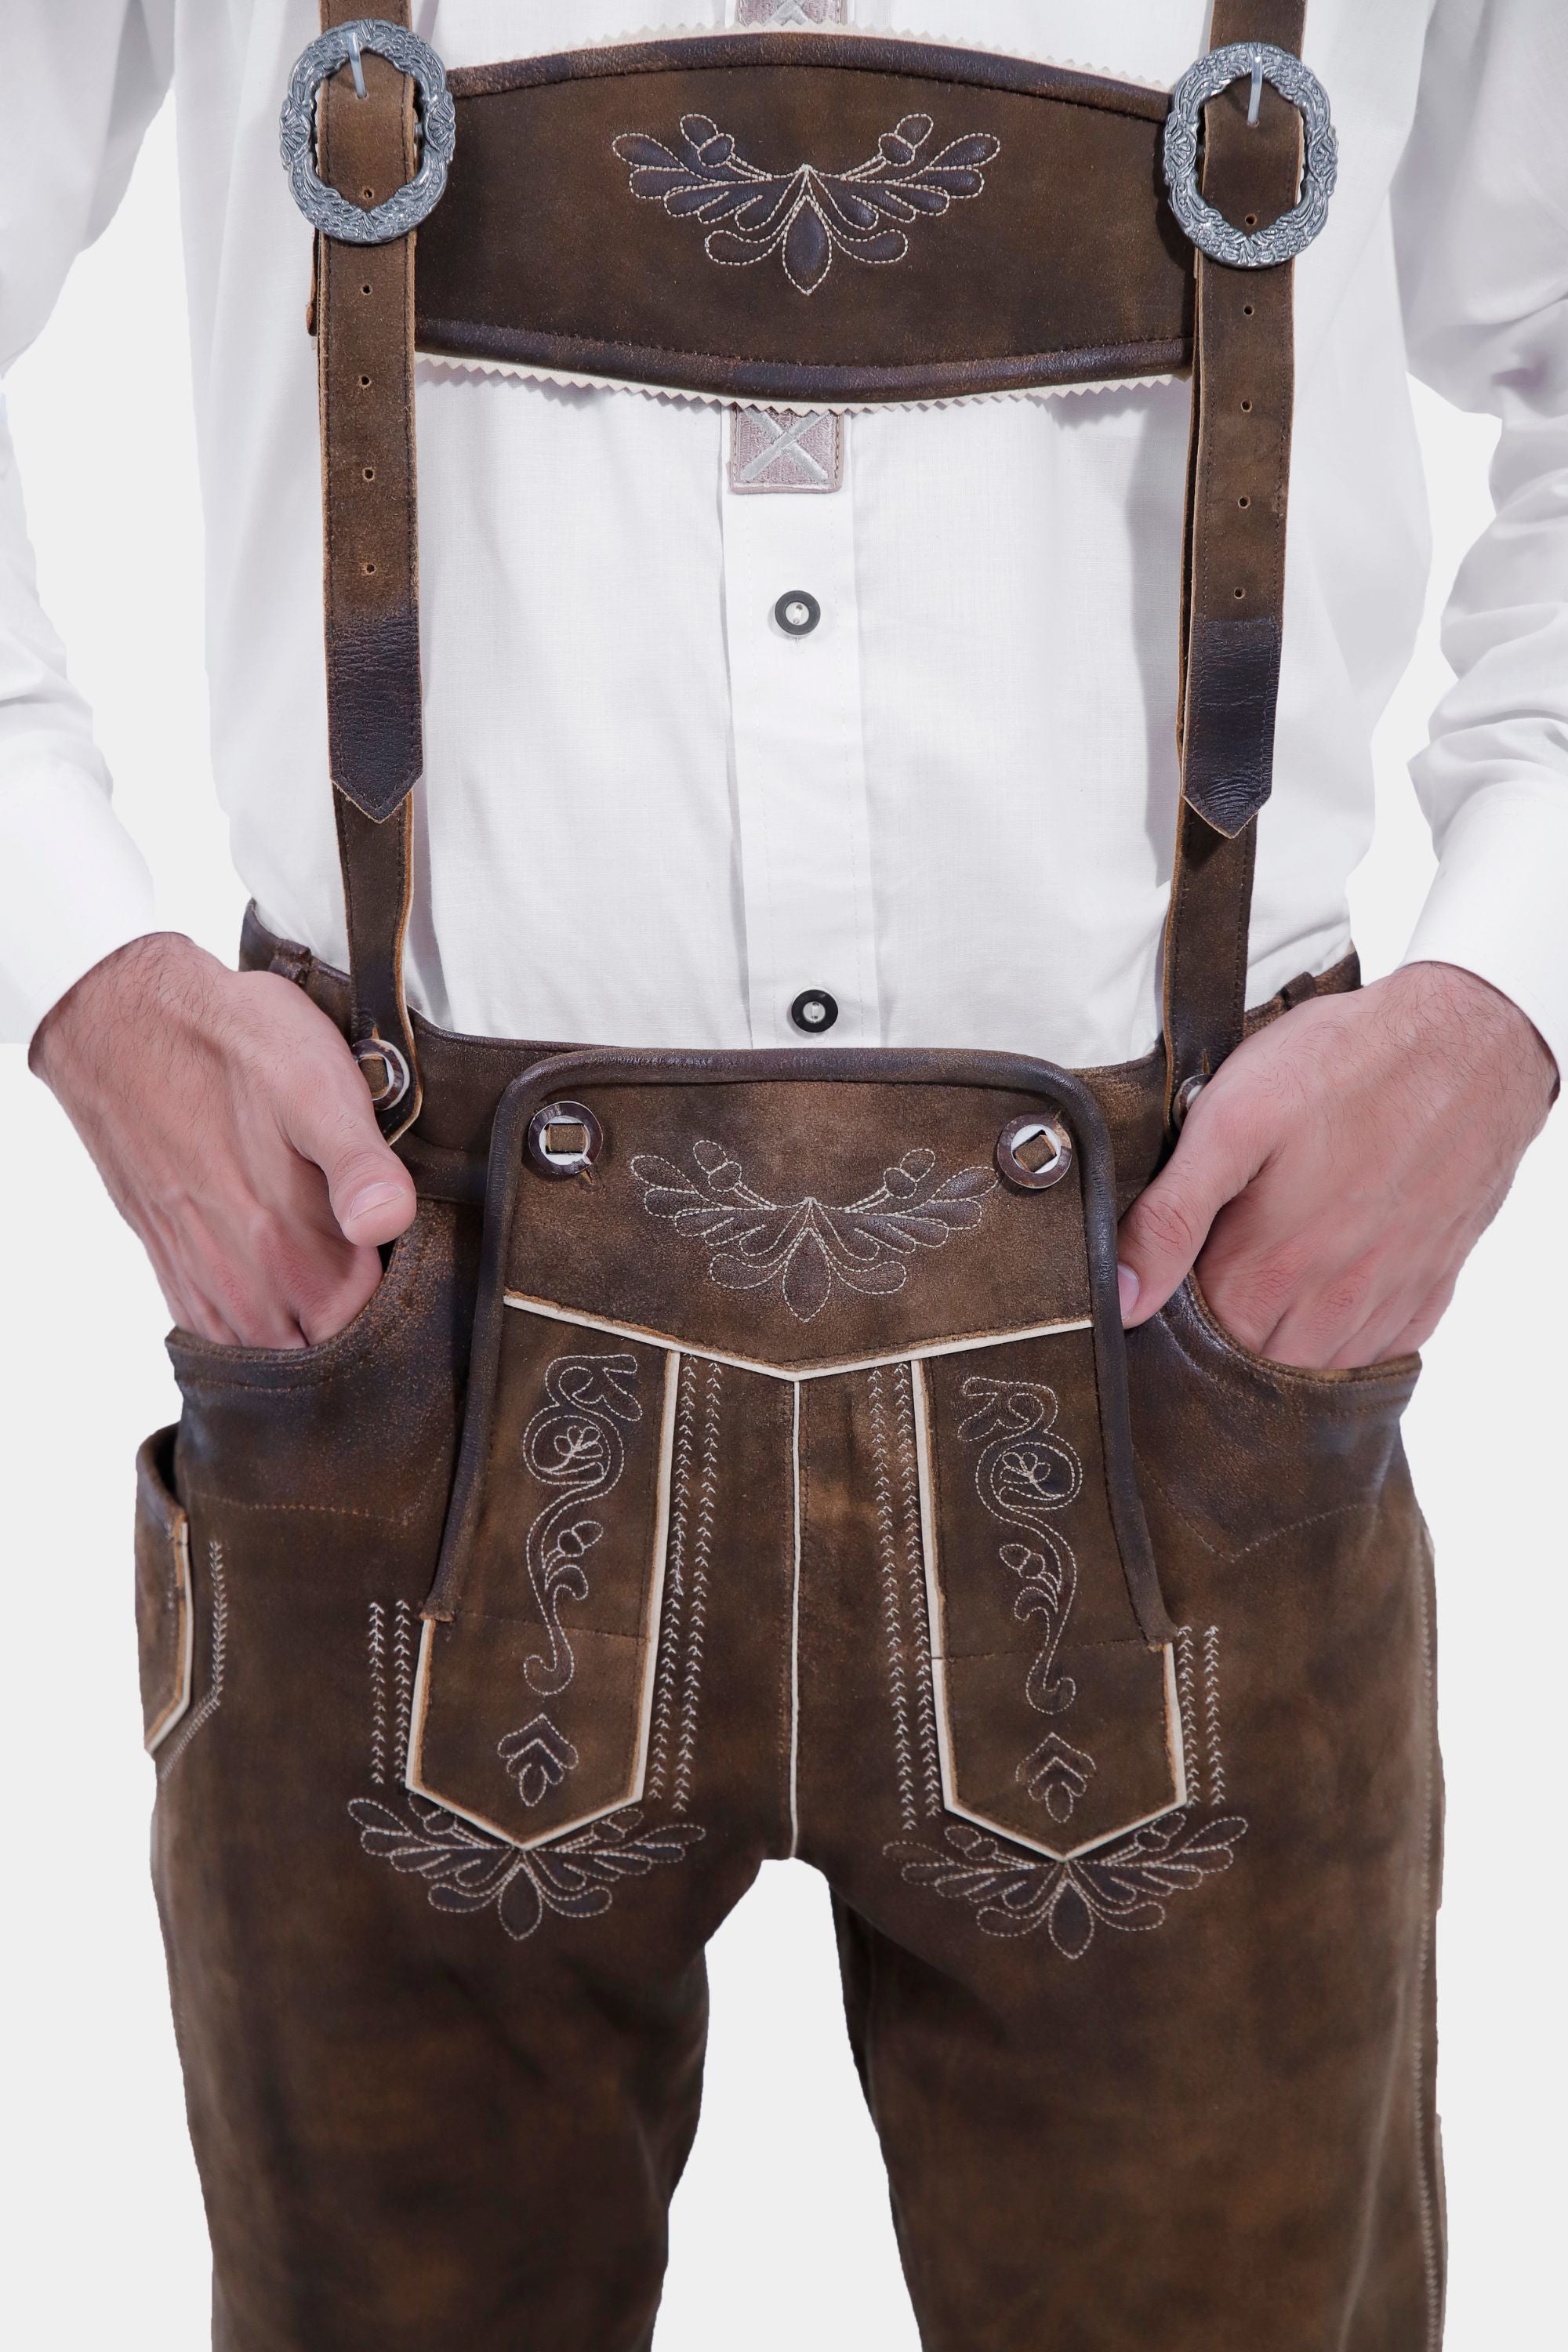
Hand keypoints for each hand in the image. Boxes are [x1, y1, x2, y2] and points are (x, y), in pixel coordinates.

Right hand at [30, 932, 417, 1347]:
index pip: (366, 1329)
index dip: (398, 1306)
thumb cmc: (227, 1045)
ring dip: (301, 1328)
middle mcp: (243, 1281)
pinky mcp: (169, 1261)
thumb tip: (390, 1223)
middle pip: (319, 1350)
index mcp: (291, 1248)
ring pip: (267, 1348)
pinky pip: (216, 1328)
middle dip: (353, 1328)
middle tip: (375, 1267)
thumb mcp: (319, 1088)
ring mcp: (200, 1278)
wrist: (124, 1021)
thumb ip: (361, 1168)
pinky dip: (250, 1322)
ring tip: (326, 1272)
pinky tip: (272, 1278)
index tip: (407, 1266)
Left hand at [1116, 961, 1555, 1369]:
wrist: (1470, 1042)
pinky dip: (1348, 1334)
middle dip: (1221, 1332)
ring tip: (1268, 1270)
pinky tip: (1330, 1284)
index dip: (1167, 1312)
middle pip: (1253, 1362)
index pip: (1194, 1343)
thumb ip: (1171, 1217)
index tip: (1164, 1270)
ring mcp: (1388, 1300)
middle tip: (1213, 1261)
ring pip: (1317, 1367)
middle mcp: (1332, 1304)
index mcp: (1269, 1272)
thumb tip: (1124, 1298)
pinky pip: (1380, 1348)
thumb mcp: (1231, 1121)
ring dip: (1282, 1338)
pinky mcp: (1431, 1283)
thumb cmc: (1346, 1067)